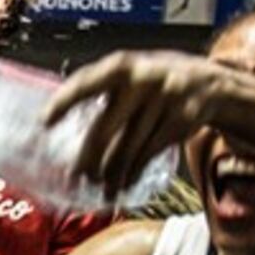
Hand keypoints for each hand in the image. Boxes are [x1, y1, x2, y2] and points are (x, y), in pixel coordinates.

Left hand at [43, 50, 226, 203]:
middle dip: (87, 159)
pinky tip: (124, 183)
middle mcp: (142, 80)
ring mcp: (164, 100)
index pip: (87, 82)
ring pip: (126, 149)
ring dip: (111, 174)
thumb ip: (101, 88)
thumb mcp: (130, 72)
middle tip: (75, 178)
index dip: (64, 101)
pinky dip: (133, 172)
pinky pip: (148, 154)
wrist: (210, 82)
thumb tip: (58, 123)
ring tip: (100, 188)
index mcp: (122, 65)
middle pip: (103, 130)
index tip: (45, 122)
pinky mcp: (180, 121)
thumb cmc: (154, 80)